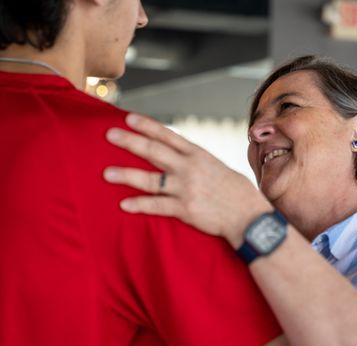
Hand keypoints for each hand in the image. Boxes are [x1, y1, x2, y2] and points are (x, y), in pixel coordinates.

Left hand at [103, 113, 272, 246]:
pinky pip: (157, 206)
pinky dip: (139, 204)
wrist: (249, 216)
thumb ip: (196, 162)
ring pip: (150, 180)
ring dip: (126, 175)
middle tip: (109, 134)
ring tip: (107, 173)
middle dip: (130, 142)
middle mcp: (189, 168)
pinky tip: (124, 204)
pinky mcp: (185, 209)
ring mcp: (186, 188)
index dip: (147, 126)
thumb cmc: (236, 192)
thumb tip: (178, 157)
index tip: (128, 118)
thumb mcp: (217, 168)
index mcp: (198, 155)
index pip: (168, 135)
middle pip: (154, 151)